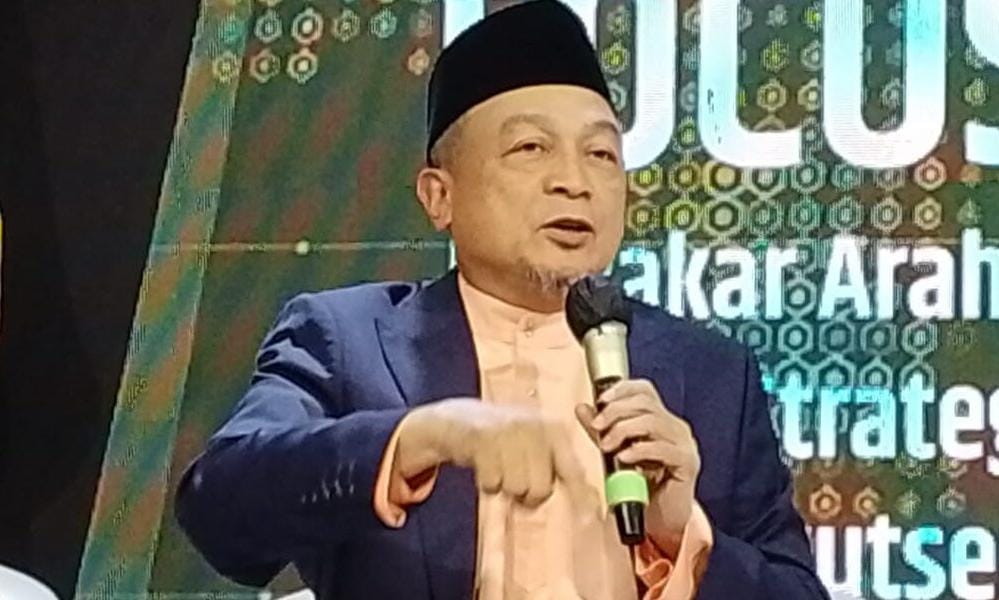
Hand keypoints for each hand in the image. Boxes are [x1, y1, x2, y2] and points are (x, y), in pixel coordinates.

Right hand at [397, 399, 594, 507]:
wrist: (459, 420)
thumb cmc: (503, 440)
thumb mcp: (534, 444)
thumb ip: (557, 468)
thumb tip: (587, 504)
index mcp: (554, 429)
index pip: (573, 469)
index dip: (581, 495)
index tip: (589, 519)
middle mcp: (535, 427)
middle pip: (541, 489)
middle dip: (527, 493)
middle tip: (514, 476)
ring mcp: (509, 431)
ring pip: (516, 488)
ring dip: (504, 485)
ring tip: (498, 465)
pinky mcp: (483, 439)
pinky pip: (491, 484)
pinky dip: (486, 482)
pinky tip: (483, 463)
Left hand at [575, 379, 700, 558]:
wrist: (660, 519)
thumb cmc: (641, 485)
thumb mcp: (614, 452)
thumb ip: (601, 430)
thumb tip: (582, 407)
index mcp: (661, 419)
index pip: (644, 390)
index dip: (622, 389)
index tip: (600, 400)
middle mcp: (675, 427)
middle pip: (646, 403)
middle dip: (616, 411)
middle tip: (597, 426)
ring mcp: (684, 444)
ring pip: (653, 422)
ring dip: (624, 430)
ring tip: (607, 446)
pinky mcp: (687, 463)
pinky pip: (663, 448)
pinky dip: (639, 450)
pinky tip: (624, 457)